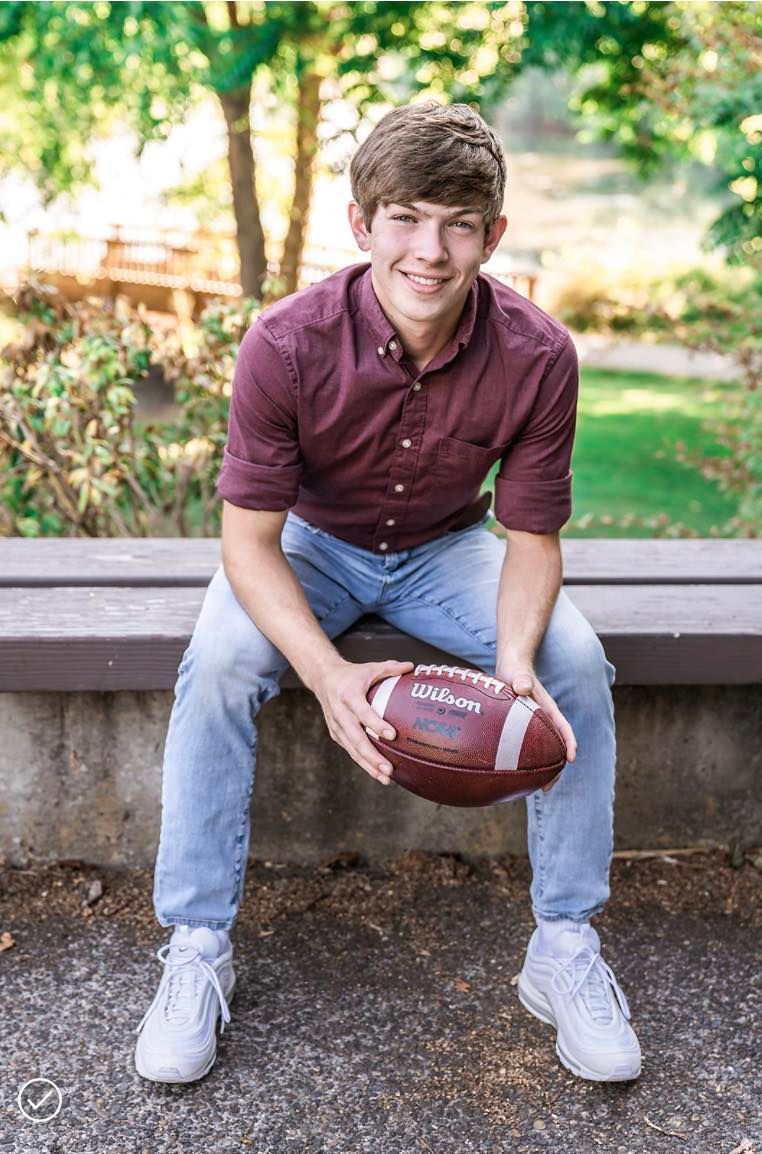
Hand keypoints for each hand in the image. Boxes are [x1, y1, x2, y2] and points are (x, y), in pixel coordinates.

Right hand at [313, 659, 414, 784]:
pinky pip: (351, 751)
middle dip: (372, 756)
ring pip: (352, 750)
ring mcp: (336, 726)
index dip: (376, 724)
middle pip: (356, 739)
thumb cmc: (352, 674)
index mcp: (348, 695)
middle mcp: (340, 713)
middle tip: (389, 769)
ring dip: (368, 765)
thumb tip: (412, 667)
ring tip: (386, 778)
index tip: (392, 735)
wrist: (323, 679)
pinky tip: (378, 773)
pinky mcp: (336, 734)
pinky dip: (364, 763)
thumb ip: (390, 668)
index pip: (363, 712)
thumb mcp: (370, 668)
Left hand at [498, 663, 576, 791]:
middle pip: (555, 746)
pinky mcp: (522, 729)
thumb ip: (521, 678)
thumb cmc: (514, 670)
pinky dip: (527, 761)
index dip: (569, 743)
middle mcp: (543, 719)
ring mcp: (534, 725)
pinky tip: (516, 775)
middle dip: (555, 767)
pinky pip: (528, 748)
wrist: (510, 667)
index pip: (562, 727)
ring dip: (542, 769)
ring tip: (535, 788)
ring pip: (543, 750)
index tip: (571, 759)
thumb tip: (523, 687)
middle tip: (547, 787)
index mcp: (547, 708)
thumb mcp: (516, 673)